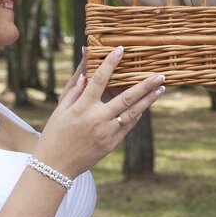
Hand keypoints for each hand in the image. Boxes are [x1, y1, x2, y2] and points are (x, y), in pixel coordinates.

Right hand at [32, 47, 164, 177]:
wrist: (55, 166)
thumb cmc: (55, 135)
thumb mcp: (60, 110)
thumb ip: (74, 91)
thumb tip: (86, 74)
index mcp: (82, 107)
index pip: (99, 79)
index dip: (111, 63)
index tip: (121, 50)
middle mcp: (97, 118)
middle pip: (126, 97)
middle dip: (144, 85)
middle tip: (159, 75)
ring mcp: (106, 132)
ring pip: (133, 113)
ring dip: (149, 100)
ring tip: (161, 89)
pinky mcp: (111, 143)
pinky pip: (128, 126)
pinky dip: (137, 114)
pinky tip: (145, 105)